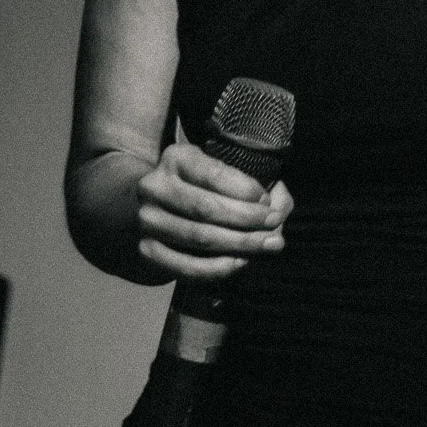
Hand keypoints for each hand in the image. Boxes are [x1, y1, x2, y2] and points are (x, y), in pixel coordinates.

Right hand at [135, 138, 293, 281]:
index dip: (245, 190)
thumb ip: (253, 186)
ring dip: (240, 244)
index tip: (268, 201)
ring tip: (268, 245)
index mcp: (175, 158)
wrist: (152, 212)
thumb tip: (280, 206)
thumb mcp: (218, 174)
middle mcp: (154, 187)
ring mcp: (147, 221)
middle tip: (275, 226)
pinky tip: (241, 263)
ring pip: (200, 238)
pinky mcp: (147, 252)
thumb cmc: (199, 189)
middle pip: (207, 208)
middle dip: (247, 219)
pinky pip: (187, 267)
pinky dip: (218, 268)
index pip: (213, 173)